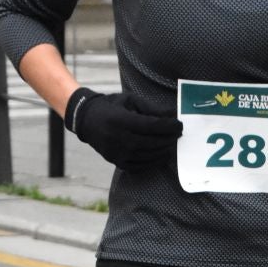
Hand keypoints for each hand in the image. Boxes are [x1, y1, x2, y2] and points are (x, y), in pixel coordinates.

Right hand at [64, 87, 180, 169]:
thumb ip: (152, 109)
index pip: (152, 126)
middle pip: (153, 142)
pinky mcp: (117, 162)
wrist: (87, 121)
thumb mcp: (131, 100)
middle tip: (179, 134)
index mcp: (121, 120)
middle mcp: (119, 138)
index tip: (180, 124)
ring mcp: (117, 153)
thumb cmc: (112, 107)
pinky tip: (162, 155)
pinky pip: (140, 166)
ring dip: (165, 151)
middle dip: (170, 138)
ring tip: (173, 144)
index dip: (169, 126)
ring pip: (149, 156)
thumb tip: (174, 115)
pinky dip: (154, 162)